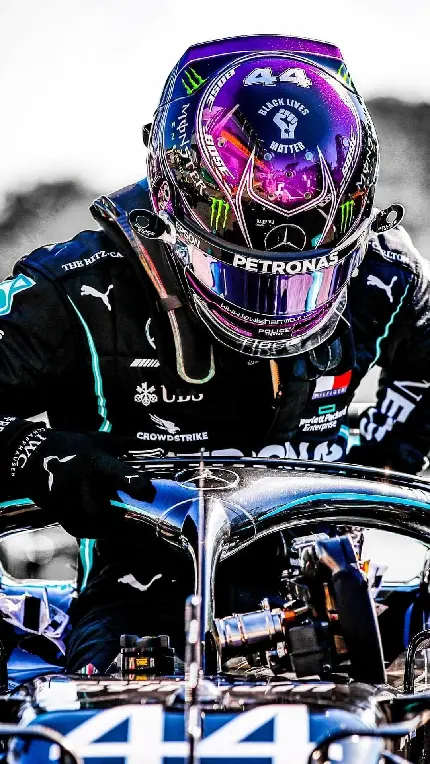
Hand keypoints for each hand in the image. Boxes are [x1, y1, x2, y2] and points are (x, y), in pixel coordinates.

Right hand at [9, 428, 154, 536]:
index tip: (145, 487)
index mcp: (89, 459)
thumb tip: (159, 444)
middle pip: (103, 504)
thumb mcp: (100, 439)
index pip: (111, 470)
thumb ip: (128, 444)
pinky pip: (86, 529)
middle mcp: (75, 481)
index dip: (128, 479)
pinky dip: (102, 530)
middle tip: (147, 517)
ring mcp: (64, 500)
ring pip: (95, 521)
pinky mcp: (59, 513)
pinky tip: (117, 529)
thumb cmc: (72, 445)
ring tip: (138, 527)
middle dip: (125, 512)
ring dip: (117, 525)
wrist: (30, 458)